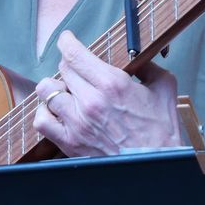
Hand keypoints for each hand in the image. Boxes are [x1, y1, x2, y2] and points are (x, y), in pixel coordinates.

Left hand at [32, 30, 181, 156]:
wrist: (155, 165)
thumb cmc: (160, 130)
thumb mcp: (163, 88)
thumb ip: (148, 67)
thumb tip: (137, 56)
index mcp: (112, 84)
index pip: (74, 54)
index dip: (66, 42)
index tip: (67, 39)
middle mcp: (90, 101)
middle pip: (62, 69)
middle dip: (69, 65)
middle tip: (78, 70)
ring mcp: (77, 123)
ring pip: (46, 90)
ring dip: (55, 87)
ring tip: (67, 91)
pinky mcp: (70, 142)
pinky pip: (41, 120)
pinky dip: (45, 112)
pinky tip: (58, 112)